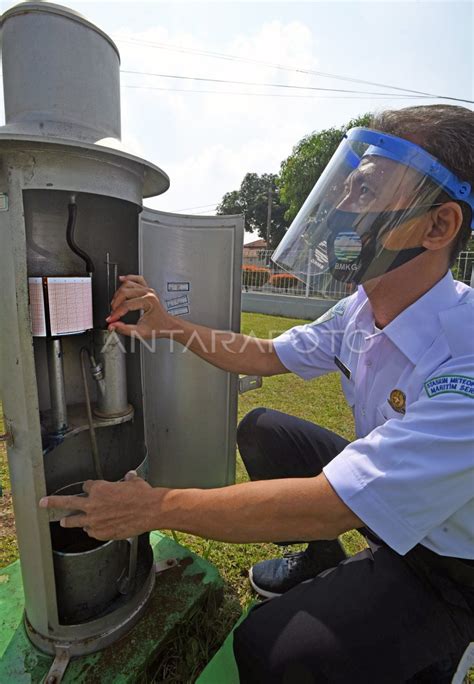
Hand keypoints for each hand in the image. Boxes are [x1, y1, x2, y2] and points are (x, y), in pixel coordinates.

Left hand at [39, 471, 163, 540]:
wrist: (151, 510)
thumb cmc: (143, 495)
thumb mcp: (134, 482)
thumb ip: (127, 480)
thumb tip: (129, 476)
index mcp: (99, 488)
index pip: (87, 487)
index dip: (90, 488)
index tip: (90, 488)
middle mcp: (93, 504)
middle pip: (68, 502)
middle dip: (54, 502)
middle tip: (43, 502)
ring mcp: (95, 520)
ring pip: (75, 521)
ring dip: (69, 520)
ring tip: (63, 521)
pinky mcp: (101, 532)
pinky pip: (91, 531)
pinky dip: (91, 529)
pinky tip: (92, 529)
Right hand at [106, 275, 171, 338]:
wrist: (167, 325)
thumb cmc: (158, 328)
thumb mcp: (141, 332)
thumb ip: (125, 329)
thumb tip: (113, 325)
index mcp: (148, 302)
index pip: (126, 305)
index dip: (116, 313)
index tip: (111, 319)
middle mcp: (148, 293)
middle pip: (125, 292)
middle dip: (115, 303)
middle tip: (113, 313)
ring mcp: (148, 289)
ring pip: (128, 284)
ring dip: (118, 293)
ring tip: (115, 303)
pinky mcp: (147, 289)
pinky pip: (137, 279)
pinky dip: (128, 278)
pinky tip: (121, 279)